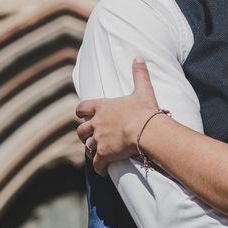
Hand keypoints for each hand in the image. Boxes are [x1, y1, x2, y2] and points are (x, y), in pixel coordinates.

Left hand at [76, 57, 159, 175]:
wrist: (146, 131)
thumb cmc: (144, 110)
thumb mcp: (143, 90)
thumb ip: (139, 74)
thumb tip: (138, 58)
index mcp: (102, 107)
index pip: (82, 108)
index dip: (81, 112)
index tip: (82, 115)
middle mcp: (97, 123)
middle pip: (81, 131)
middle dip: (84, 134)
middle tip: (91, 136)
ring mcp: (99, 140)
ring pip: (88, 147)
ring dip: (92, 149)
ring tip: (98, 152)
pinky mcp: (104, 154)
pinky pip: (96, 164)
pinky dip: (98, 167)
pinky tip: (102, 170)